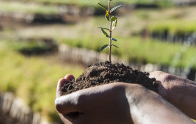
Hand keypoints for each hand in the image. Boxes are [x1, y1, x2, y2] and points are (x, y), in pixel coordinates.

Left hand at [55, 74, 192, 123]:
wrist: (137, 104)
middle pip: (72, 110)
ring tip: (80, 80)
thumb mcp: (81, 99)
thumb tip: (58, 103)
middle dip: (69, 91)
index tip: (64, 77)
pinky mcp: (109, 119)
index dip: (60, 91)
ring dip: (79, 92)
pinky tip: (94, 87)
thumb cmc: (109, 100)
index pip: (62, 109)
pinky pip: (94, 108)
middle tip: (70, 76)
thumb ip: (63, 103)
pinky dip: (90, 97)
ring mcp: (100, 123)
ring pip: (83, 108)